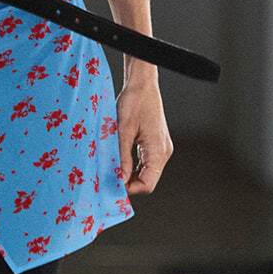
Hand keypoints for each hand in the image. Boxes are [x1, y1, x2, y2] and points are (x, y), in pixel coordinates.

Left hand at [117, 74, 171, 196]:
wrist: (142, 85)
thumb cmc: (134, 102)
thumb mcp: (123, 132)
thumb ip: (122, 158)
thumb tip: (119, 179)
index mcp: (158, 151)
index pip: (148, 184)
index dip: (130, 189)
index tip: (112, 185)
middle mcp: (163, 152)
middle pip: (147, 180)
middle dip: (129, 182)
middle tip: (109, 178)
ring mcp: (161, 148)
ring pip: (146, 172)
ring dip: (130, 174)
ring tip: (112, 168)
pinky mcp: (155, 143)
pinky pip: (145, 162)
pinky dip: (133, 165)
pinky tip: (119, 160)